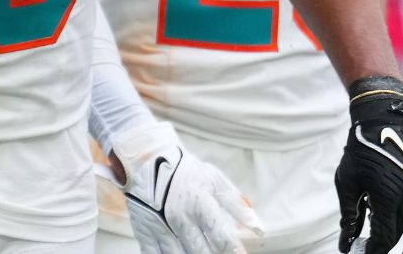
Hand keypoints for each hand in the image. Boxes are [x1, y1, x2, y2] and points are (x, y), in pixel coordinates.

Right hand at [117, 121, 261, 253]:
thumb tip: (258, 228)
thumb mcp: (214, 180)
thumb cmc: (183, 169)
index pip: (223, 238)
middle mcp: (180, 218)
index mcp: (200, 204)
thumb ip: (236, 205)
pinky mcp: (145, 230)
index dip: (235, 252)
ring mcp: (160, 226)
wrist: (144, 158)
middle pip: (202, 253)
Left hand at [336, 77, 402, 253]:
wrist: (386, 122)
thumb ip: (349, 214)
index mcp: (389, 197)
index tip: (362, 253)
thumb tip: (345, 242)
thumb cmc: (362, 150)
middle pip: (402, 237)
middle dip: (389, 250)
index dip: (373, 250)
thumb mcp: (347, 181)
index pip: (383, 237)